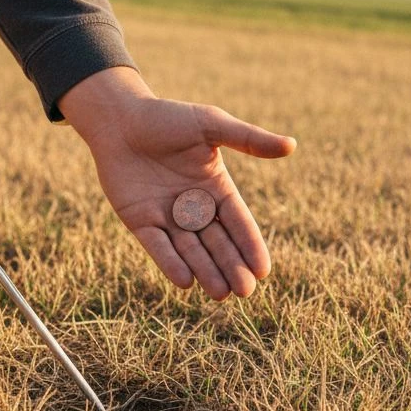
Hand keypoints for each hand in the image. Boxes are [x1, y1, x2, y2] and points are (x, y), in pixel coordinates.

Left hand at [60, 68, 295, 298]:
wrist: (118, 118)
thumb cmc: (166, 117)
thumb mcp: (211, 125)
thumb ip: (248, 139)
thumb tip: (292, 145)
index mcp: (216, 187)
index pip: (238, 222)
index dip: (250, 245)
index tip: (263, 270)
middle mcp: (194, 206)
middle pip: (217, 242)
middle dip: (231, 266)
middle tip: (244, 290)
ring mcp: (167, 216)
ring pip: (190, 250)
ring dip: (206, 271)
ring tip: (221, 293)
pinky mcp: (140, 222)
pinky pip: (158, 247)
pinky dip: (170, 263)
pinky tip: (185, 281)